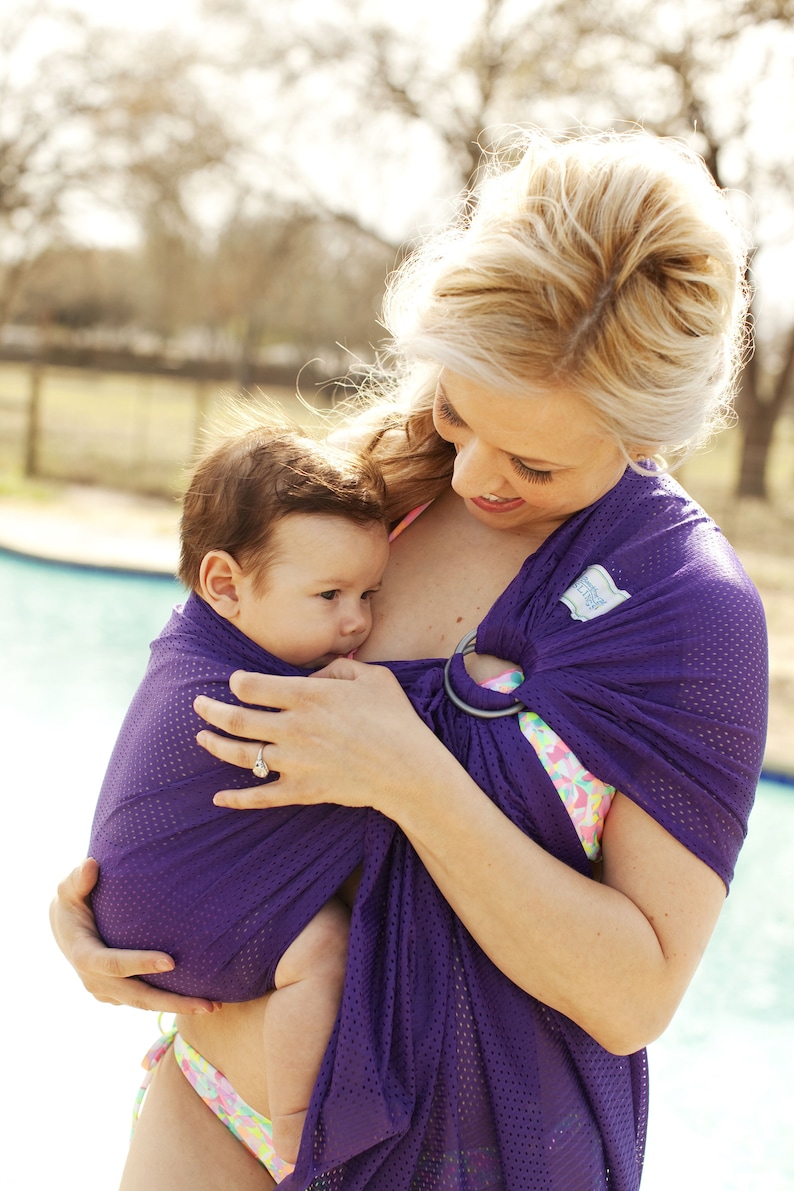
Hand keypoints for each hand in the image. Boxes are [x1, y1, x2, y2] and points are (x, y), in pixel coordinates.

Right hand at [50, 859, 217, 1013]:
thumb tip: (91, 864)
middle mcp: (95, 981)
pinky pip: (145, 1002)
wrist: (65, 929)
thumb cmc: (73, 902)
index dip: (141, 963)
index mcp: (84, 955)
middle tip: (208, 1005)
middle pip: (137, 996)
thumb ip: (79, 880)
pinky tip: (199, 999)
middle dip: (172, 1002)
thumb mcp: (69, 889)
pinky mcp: (116, 995)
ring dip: (178, 1006)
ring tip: (213, 1006)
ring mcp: (106, 992)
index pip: (113, 963)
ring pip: (144, 1004)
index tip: (172, 962)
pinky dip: (169, 1002)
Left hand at [194, 659, 450, 815]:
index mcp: (307, 696)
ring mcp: (294, 762)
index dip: (237, 681)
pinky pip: (260, 796)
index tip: (235, 681)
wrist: (410, 770)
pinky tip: (218, 797)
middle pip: (236, 718)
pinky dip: (236, 798)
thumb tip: (311, 676)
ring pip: (240, 754)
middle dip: (210, 710)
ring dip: (215, 745)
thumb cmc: (395, 718)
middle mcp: (293, 728)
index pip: (251, 686)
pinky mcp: (302, 791)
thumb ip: (335, 668)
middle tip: (197, 704)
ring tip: (201, 737)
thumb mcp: (371, 676)